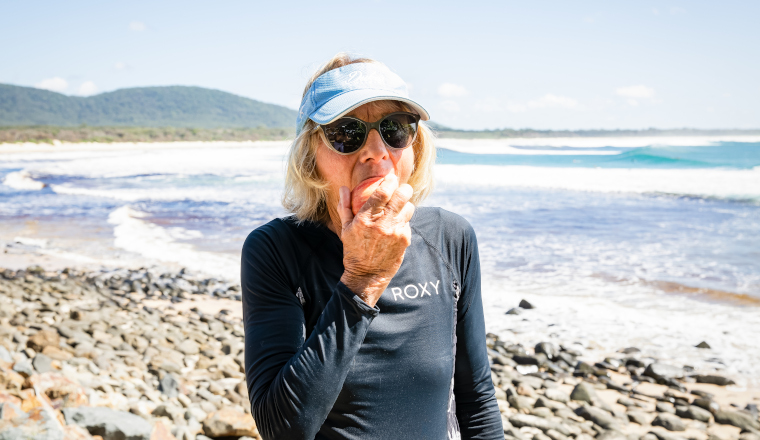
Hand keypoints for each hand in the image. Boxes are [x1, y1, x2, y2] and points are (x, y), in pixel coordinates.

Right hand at [337, 174, 414, 306]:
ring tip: (399, 208)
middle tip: (403, 189)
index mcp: (366, 219)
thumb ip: (345, 206)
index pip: (382, 192)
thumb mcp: (345, 229)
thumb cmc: (354, 250)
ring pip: (409, 209)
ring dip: (405, 206)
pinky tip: (397, 226)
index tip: (390, 178)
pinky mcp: (405, 240)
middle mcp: (383, 224)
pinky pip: (408, 223)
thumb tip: (344, 188)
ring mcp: (396, 232)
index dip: (389, 181)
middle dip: (405, 189)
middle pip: (402, 196)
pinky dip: (403, 222)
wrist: (367, 275)